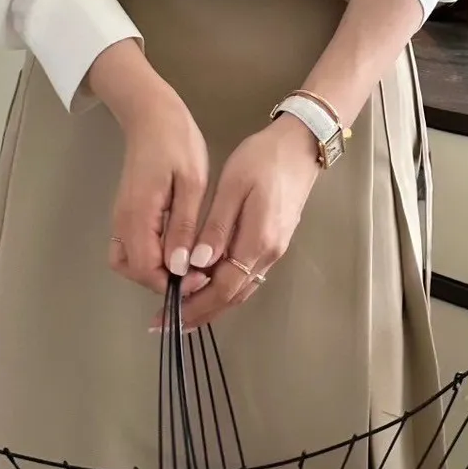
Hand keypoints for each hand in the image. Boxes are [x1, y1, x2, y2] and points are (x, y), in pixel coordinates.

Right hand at [89, 43, 210, 295]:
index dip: (172, 283)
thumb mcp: (191, 183)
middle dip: (163, 281)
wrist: (152, 114)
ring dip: (154, 271)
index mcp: (139, 215)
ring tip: (187, 265)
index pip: (146, 269)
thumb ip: (182, 228)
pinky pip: (130, 247)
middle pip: (133, 271)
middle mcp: (122, 222)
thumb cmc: (176, 143)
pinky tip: (174, 250)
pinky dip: (148, 258)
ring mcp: (121, 218)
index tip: (200, 278)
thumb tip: (178, 268)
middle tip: (196, 273)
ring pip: (129, 262)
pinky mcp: (126, 213)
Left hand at [180, 115, 320, 330]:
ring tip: (182, 312)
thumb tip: (197, 263)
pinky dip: (225, 289)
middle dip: (199, 313)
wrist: (302, 145)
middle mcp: (269, 254)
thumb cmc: (264, 159)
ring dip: (211, 305)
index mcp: (258, 241)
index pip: (223, 287)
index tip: (167, 313)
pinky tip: (207, 287)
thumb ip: (217, 226)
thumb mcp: (234, 186)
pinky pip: (247, 277)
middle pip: (232, 296)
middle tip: (166, 323)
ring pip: (241, 290)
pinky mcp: (274, 242)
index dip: (194, 305)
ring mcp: (275, 250)